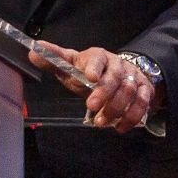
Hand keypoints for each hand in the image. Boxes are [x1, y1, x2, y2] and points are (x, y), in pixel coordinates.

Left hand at [28, 41, 154, 133]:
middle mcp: (117, 64)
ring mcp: (132, 76)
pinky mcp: (144, 89)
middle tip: (91, 107)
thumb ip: (54, 60)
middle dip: (104, 93)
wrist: (119, 72)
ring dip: (116, 108)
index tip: (89, 78)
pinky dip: (133, 115)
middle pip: (114, 77)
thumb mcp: (71, 65)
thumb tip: (33, 51)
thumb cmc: (89, 70)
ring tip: (101, 122)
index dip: (94, 67)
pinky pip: (143, 102)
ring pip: (129, 90)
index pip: (97, 58)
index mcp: (98, 56)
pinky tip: (121, 127)